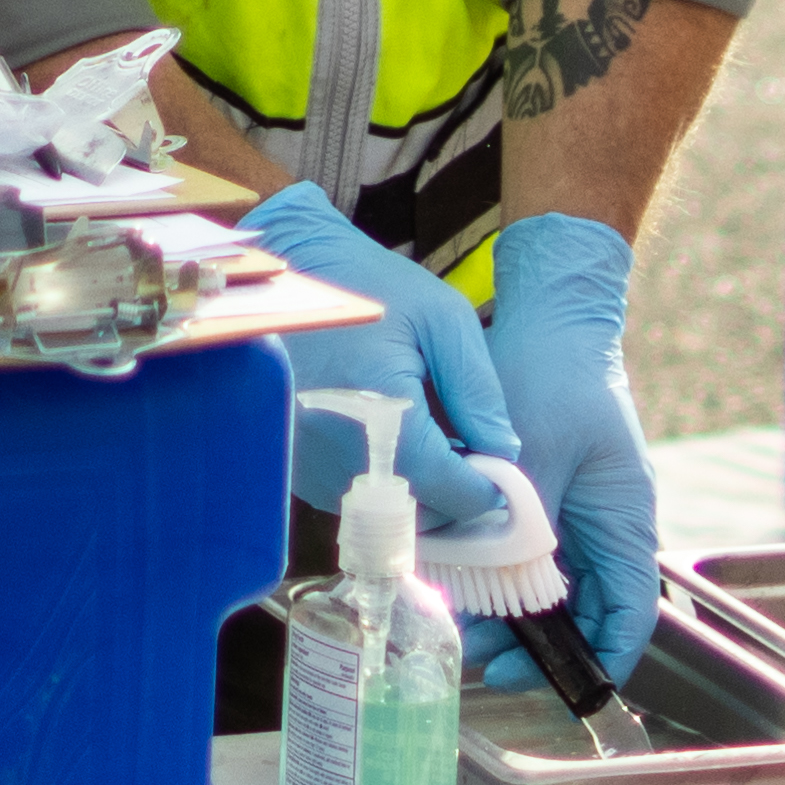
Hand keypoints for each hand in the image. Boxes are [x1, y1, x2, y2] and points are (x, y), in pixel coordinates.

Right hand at [234, 183, 513, 534]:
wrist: (281, 272)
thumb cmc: (365, 285)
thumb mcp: (442, 320)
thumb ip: (478, 392)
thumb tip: (503, 451)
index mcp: (387, 423)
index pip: (455, 494)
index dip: (489, 484)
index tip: (499, 463)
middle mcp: (341, 461)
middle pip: (421, 512)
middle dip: (453, 488)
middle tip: (465, 443)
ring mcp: (310, 470)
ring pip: (385, 508)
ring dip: (414, 484)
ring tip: (421, 427)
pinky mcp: (291, 467)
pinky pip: (351, 492)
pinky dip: (376, 474)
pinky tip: (380, 428)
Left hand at [482, 214, 660, 680]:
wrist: (549, 318)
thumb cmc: (551, 375)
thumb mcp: (529, 453)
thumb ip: (513, 520)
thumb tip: (485, 582)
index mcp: (624, 522)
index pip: (630, 618)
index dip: (596, 660)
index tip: (552, 680)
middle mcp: (605, 531)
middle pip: (586, 617)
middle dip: (537, 648)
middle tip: (480, 659)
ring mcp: (574, 521)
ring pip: (549, 594)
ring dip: (510, 617)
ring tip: (458, 626)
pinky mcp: (543, 509)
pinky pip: (525, 561)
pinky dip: (497, 581)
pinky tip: (457, 586)